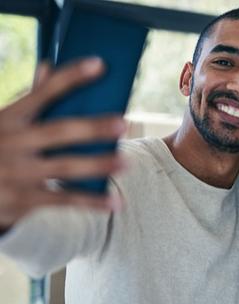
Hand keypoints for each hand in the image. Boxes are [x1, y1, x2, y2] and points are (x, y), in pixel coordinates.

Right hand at [0, 58, 126, 228]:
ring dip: (98, 165)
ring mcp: (18, 172)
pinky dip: (91, 202)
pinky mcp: (23, 199)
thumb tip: (48, 66)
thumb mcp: (2, 122)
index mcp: (9, 118)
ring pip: (66, 167)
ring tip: (126, 163)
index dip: (71, 78)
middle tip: (123, 124)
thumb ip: (28, 99)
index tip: (99, 65)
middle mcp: (13, 143)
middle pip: (59, 132)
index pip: (43, 93)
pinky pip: (64, 199)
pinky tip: (115, 202)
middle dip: (92, 128)